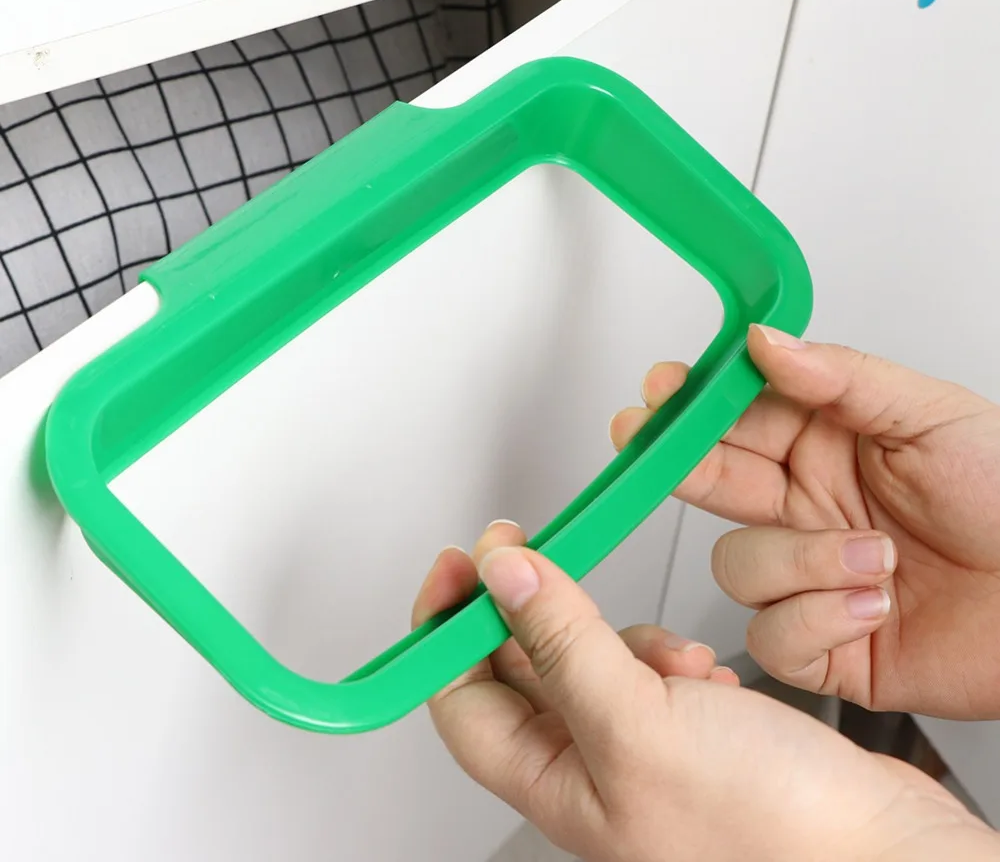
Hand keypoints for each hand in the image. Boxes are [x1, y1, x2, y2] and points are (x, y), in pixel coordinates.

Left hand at [413, 525, 993, 861]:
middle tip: (536, 552)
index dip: (446, 627)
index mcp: (552, 783)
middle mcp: (586, 767)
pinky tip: (700, 673)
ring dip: (614, 633)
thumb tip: (500, 575)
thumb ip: (561, 644)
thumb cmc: (771, 831)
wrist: (881, 851)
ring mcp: (635, 745)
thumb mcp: (638, 724)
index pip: (459, 696)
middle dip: (535, 610)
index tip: (459, 562)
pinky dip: (662, 652)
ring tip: (665, 655)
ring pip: (584, 656)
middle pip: (518, 665)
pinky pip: (640, 665)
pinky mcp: (681, 726)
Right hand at [610, 325, 999, 718]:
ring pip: (736, 565)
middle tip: (670, 451)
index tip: (661, 390)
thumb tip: (764, 342)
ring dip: (800, 561)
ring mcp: (808, 576)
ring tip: (871, 555)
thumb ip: (840, 377)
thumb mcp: (933, 417)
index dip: (691, 403)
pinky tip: (871, 605)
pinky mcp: (822, 645)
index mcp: (826, 445)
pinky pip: (770, 637)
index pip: (736, 416)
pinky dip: (818, 621)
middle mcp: (807, 507)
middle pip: (712, 483)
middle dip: (689, 467)